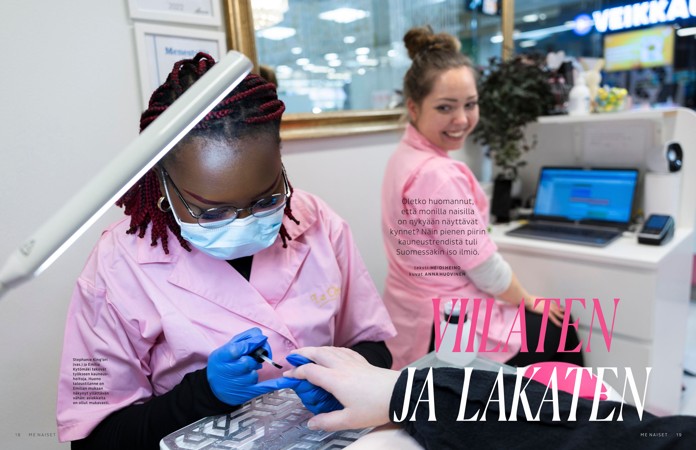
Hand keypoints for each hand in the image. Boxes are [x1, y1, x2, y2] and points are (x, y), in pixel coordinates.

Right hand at [207, 327, 292, 404]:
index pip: (241, 348)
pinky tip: (287, 381)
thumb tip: (261, 336)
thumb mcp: (227, 347)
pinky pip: (264, 387)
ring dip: (253, 370)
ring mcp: (238, 383)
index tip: (259, 340)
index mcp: (223, 356)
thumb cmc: (223, 363)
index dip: (252, 344)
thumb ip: (244, 338)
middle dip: (254, 358)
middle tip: (252, 357)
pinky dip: (276, 384)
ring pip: (254, 373)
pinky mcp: (247, 392)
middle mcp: (229, 371)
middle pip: (249, 362)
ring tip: (245, 370)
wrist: (214, 387)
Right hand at [283, 347, 400, 431]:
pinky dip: (332, 349)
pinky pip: (342, 350)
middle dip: (302, 353)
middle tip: (291, 356)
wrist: (398, 394)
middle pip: (317, 353)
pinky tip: (332, 352)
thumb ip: (328, 422)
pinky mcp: (362, 361)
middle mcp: (341, 366)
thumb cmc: (375, 407)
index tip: (288, 375)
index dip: (296, 372)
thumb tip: (311, 423)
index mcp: (335, 380)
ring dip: (315, 350)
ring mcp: (352, 361)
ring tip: (307, 353)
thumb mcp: (349, 420)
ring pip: (330, 350)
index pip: (310, 371)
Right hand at [525, 296, 563, 326]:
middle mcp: (547, 303)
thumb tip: (533, 302)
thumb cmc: (527, 299)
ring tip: (566, 319)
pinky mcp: (545, 312)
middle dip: (562, 310)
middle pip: (557, 307)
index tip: (562, 308)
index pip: (553, 304)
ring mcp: (547, 307)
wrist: (527, 299)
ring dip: (562, 316)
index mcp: (544, 300)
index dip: (558, 306)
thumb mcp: (532, 299)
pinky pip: (552, 317)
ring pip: (557, 312)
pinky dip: (556, 321)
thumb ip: (535, 301)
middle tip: (567, 313)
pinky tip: (560, 324)